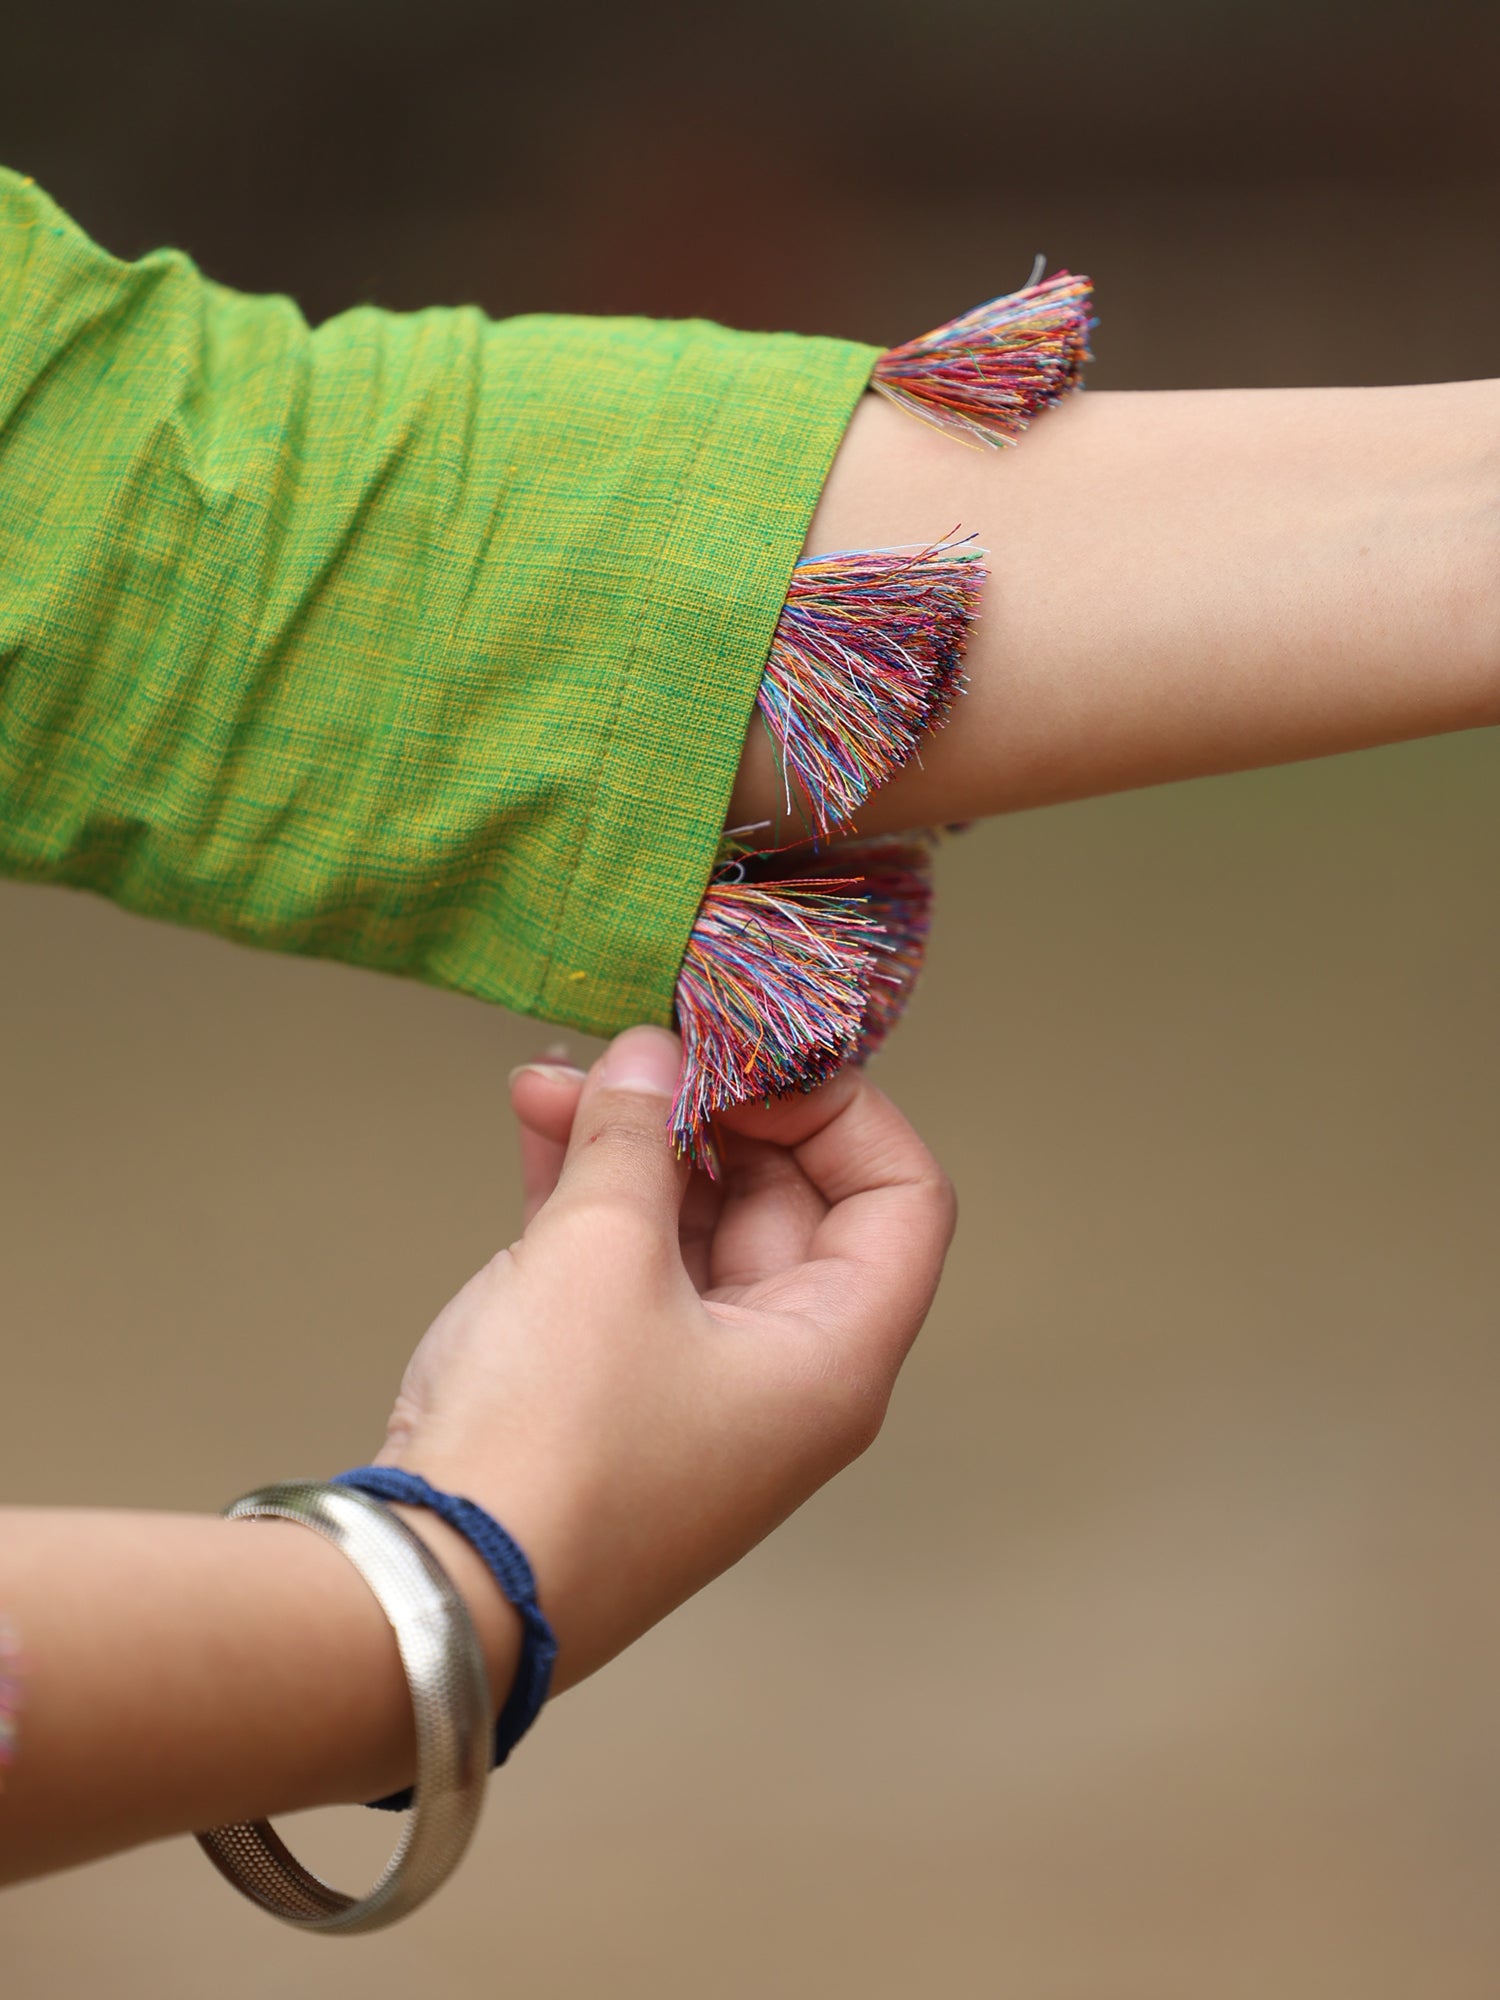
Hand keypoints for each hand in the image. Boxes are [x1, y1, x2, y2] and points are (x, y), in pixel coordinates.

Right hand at [375, 1025, 955, 1694]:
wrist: (433, 1594)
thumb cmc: (552, 1439)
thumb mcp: (600, 1253)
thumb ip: (633, 1134)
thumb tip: (646, 1053)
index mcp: (833, 1353)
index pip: (901, 1198)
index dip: (839, 1110)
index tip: (746, 1056)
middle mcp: (785, 1373)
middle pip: (791, 1201)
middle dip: (709, 1109)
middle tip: (633, 1046)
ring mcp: (698, 1386)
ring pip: (697, 1227)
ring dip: (635, 1144)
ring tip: (551, 1078)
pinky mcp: (617, 1393)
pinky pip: (630, 1268)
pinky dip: (593, 1196)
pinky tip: (538, 1126)